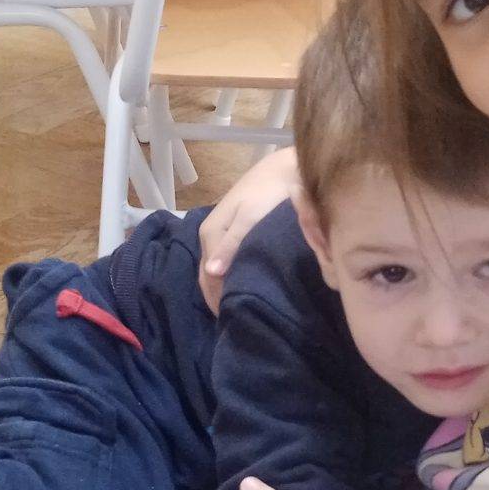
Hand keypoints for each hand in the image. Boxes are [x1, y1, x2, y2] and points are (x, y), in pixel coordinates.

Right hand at [198, 148, 299, 312]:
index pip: (206, 277)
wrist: (282, 169)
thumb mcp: (249, 219)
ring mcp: (220, 232)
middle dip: (216, 297)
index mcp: (210, 233)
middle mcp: (210, 234)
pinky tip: (241, 285)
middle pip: (207, 274)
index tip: (229, 320)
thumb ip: (231, 245)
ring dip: (221, 288)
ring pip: (215, 268)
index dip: (215, 300)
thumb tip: (212, 273)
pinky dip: (229, 276)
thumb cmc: (269, 194)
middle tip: (233, 319)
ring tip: (236, 307)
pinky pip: (224, 259)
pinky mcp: (232, 230)